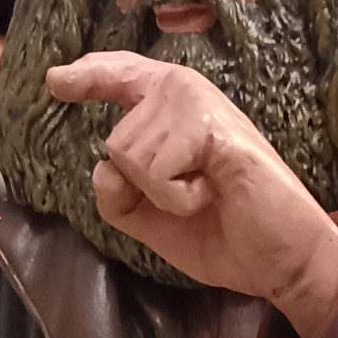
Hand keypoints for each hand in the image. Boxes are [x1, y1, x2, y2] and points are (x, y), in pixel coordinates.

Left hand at [46, 53, 337, 337]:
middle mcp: (186, 94)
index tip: (56, 81)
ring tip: (208, 194)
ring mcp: (199, 103)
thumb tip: (103, 169)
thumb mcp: (155, 221)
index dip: (88, 77)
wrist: (281, 260)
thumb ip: (118, 196)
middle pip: (115, 142)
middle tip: (196, 198)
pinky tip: (213, 193)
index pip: (122, 80)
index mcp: (175, 111)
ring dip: (164, 195)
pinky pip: (153, 167)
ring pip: (128, 154)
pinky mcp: (211, 126)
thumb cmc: (228, 236)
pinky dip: (176, 197)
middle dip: (143, 188)